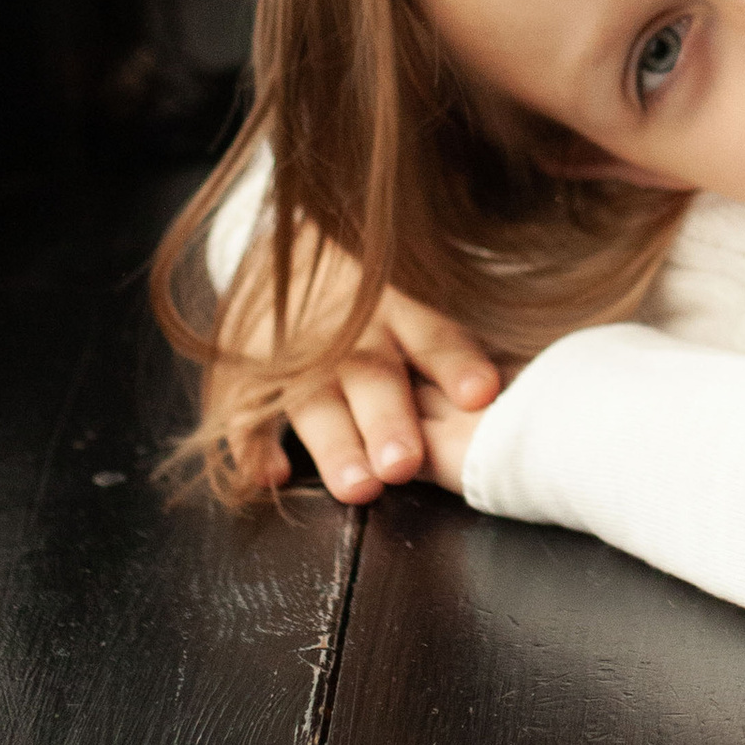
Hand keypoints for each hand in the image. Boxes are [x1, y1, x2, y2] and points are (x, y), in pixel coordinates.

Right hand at [211, 242, 504, 505]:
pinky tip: (271, 476)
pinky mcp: (247, 375)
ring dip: (336, 444)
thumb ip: (444, 351)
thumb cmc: (363, 301)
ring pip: (315, 401)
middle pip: (371, 377)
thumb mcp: (403, 306)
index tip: (480, 394)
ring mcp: (295, 356)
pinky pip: (244, 411)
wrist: (275, 256)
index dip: (455, 364)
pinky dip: (253, 445)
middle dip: (388, 421)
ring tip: (357, 487)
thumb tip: (501, 400)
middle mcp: (348, 337)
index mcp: (394, 314)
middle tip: (404, 464)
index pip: (432, 338)